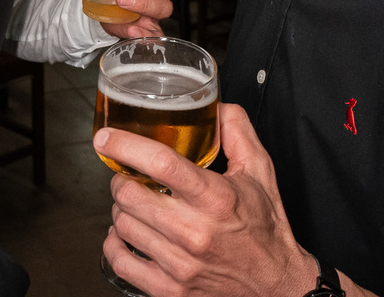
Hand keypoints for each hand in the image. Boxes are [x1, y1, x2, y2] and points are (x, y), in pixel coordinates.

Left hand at [95, 103, 316, 296]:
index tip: (106, 138)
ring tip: (136, 205)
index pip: (161, 164)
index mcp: (215, 198)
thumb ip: (238, 132)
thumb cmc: (266, 229)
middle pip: (130, 195)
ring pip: (122, 225)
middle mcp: (195, 232)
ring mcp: (180, 265)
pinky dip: (114, 245)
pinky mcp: (169, 290)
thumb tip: (218, 106)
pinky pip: (120, 262)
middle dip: (122, 179)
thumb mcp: (260, 173)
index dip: (126, 146)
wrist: (276, 286)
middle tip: (130, 176)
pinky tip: (125, 235)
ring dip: (121, 210)